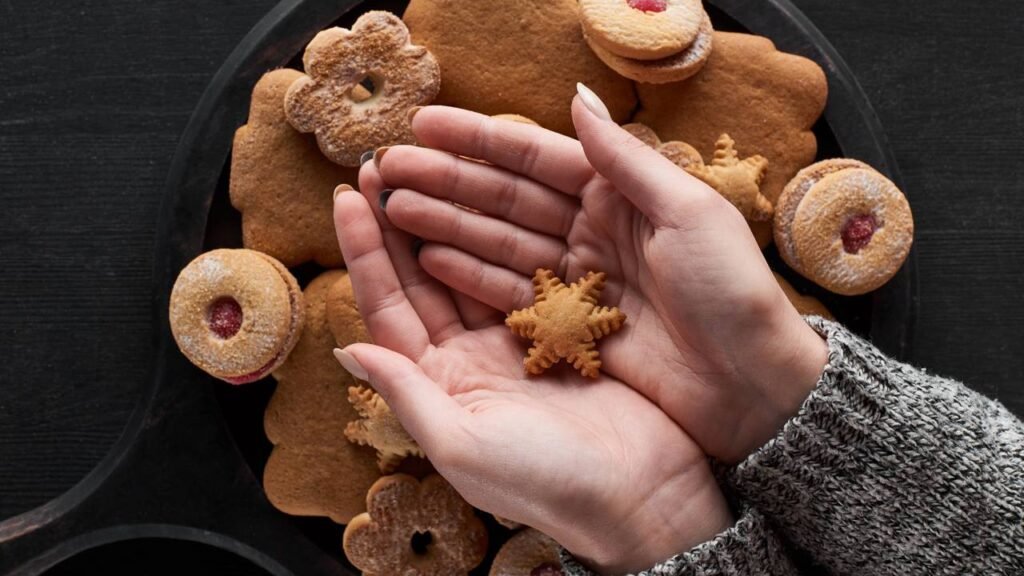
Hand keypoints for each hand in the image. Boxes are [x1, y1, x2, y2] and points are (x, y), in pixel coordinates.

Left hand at [332, 166, 731, 573]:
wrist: (640, 494)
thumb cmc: (548, 482)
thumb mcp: (465, 446)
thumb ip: (408, 396)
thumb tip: (349, 349)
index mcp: (438, 385)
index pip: (388, 308)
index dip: (365, 253)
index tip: (349, 198)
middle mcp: (468, 360)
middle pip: (421, 279)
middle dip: (398, 222)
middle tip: (383, 163)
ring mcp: (513, 341)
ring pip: (467, 267)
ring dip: (446, 217)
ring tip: (426, 167)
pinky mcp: (558, 330)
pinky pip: (519, 272)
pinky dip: (502, 234)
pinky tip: (492, 196)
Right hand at [369, 90, 826, 463]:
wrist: (752, 385)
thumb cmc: (731, 292)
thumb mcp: (688, 212)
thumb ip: (625, 158)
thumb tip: (576, 96)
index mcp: (622, 193)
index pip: (536, 157)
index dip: (478, 140)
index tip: (424, 126)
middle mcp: (592, 228)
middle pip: (505, 197)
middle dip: (446, 181)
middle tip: (387, 169)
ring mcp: (576, 277)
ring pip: (498, 241)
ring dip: (446, 224)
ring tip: (392, 209)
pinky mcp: (567, 323)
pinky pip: (509, 291)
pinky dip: (469, 274)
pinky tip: (429, 259)